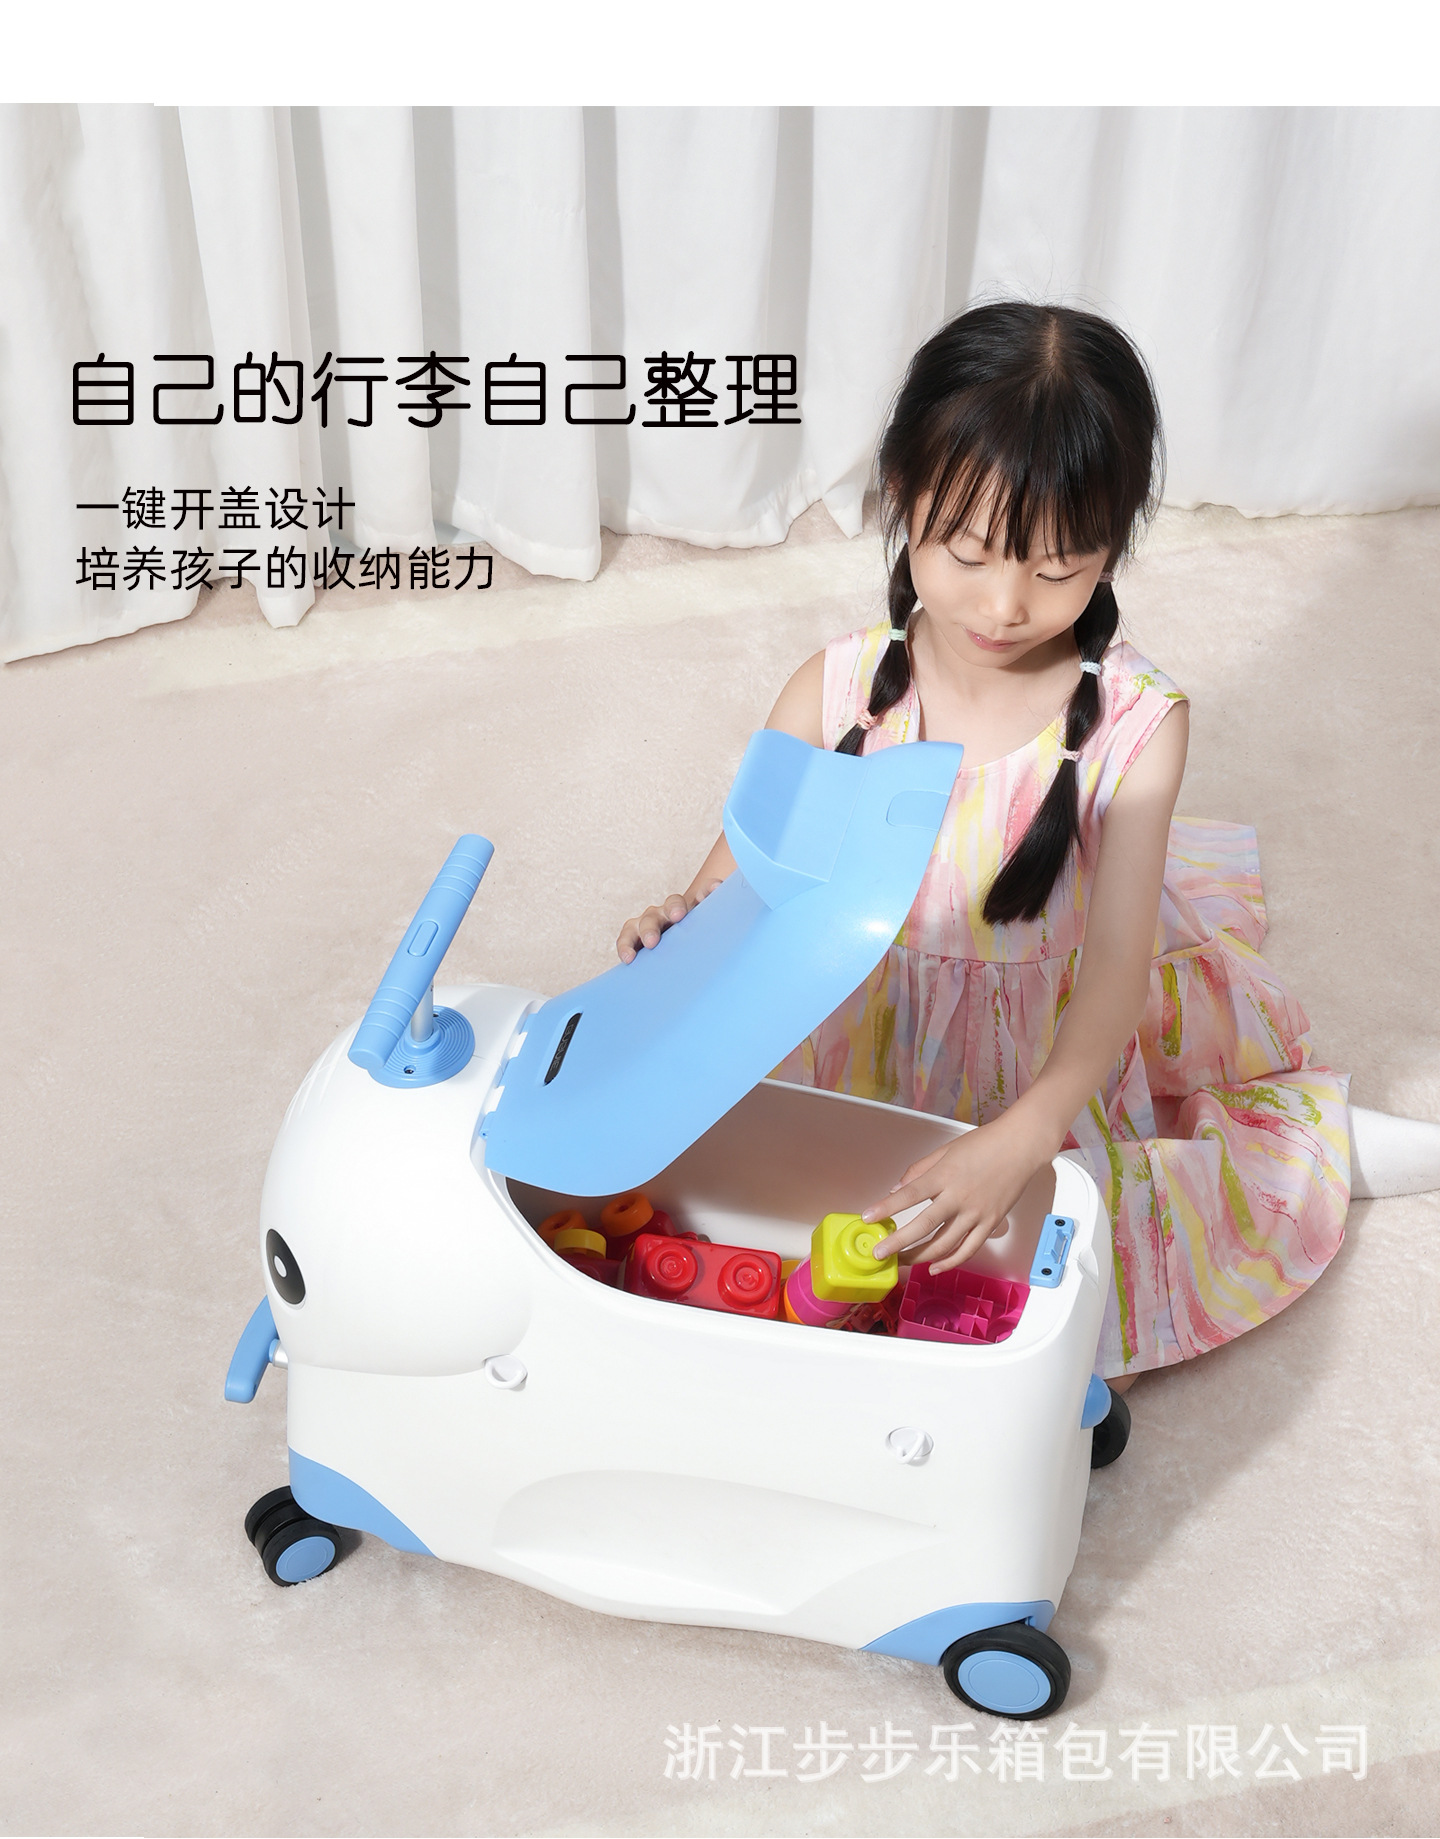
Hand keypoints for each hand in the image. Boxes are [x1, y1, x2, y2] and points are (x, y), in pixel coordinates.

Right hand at [616, 879, 722, 962]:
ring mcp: (652, 922)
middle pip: (672, 902)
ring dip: (648, 928)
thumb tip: (761, 927)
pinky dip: (625, 945)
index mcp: (697, 908)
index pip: (703, 893)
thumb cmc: (704, 944)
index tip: (714, 891)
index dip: (708, 890)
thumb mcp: (718, 936)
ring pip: (646, 918)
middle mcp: (673, 911)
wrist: (683, 957)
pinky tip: (629, 958)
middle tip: (679, 917)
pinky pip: (626, 937)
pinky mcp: (635, 937)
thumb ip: (732, 929)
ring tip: (651, 943)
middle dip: (674, 908)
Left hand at [864, 1113, 1053, 1273]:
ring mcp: (976, 1213)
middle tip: (879, 1254)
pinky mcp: (990, 1224)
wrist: (1021, 1146)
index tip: (867, 1218)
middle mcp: (958, 1197)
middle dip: (897, 1243)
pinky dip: (950, 1263)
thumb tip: (898, 1188)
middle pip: (923, 1227)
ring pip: (944, 1245)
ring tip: (902, 1262)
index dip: (885, 1208)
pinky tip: (934, 1267)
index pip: (908, 1195)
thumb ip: (919, 1170)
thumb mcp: (945, 1150)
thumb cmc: (984, 1143)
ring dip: (919, 1257)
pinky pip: (968, 1250)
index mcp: (944, 1176)